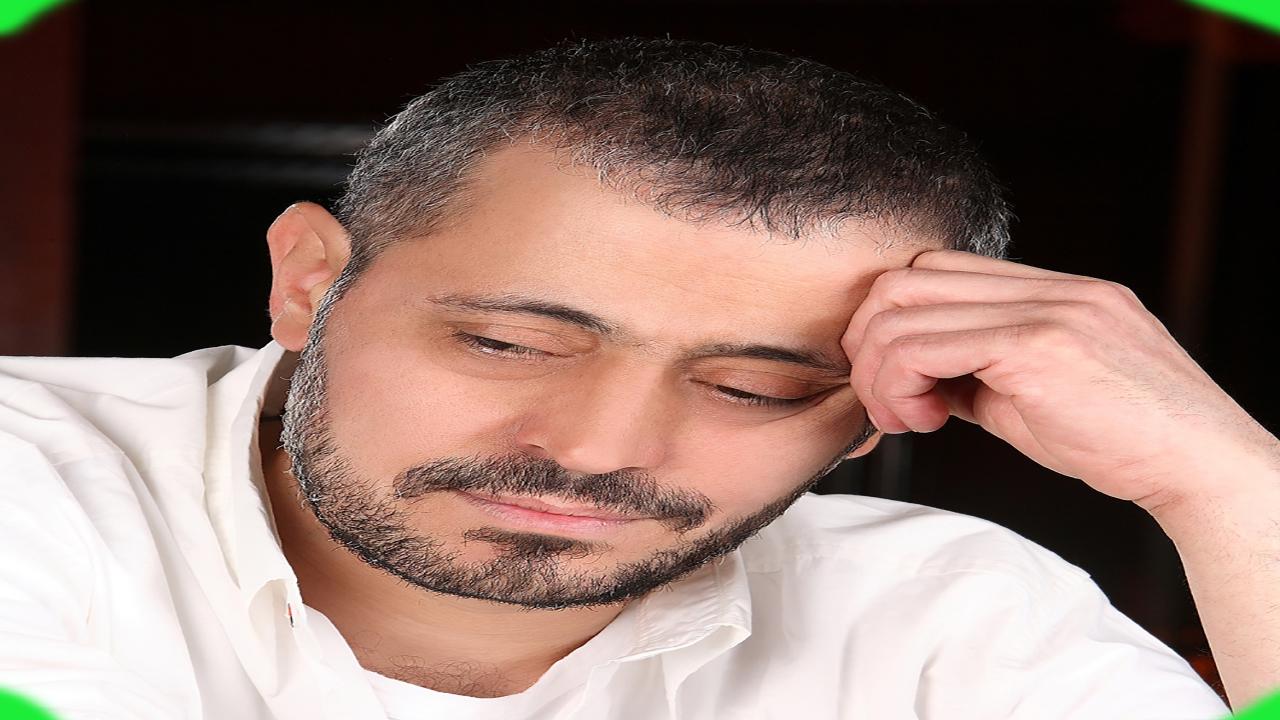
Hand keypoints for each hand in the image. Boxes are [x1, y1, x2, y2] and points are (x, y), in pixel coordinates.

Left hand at [843, 249, 1279, 513]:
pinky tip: (923, 421)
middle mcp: (1049, 286)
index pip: (937, 271)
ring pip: (902, 307)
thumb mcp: (1033, 398)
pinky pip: (924, 346)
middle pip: (906, 277)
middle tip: (886, 402)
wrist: (1197, 467)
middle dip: (869, 342)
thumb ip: (975, 375)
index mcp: (1053, 289)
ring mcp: (1045, 308)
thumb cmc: (1121, 442)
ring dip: (879, 371)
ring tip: (906, 418)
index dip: (895, 324)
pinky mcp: (1037, 344)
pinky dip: (899, 385)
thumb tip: (914, 381)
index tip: (897, 385)